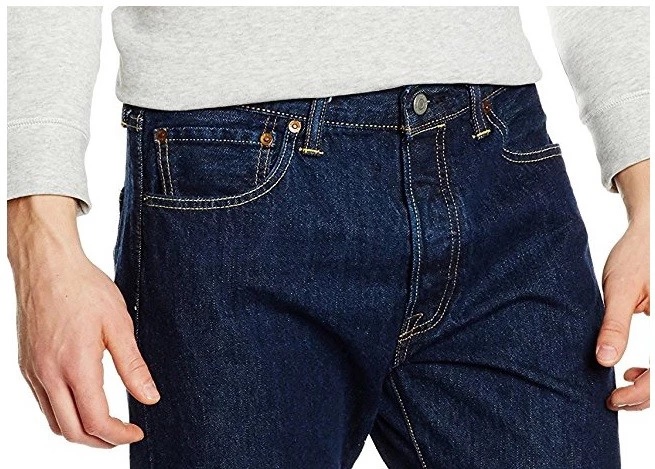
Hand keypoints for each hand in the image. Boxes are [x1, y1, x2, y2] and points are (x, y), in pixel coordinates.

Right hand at [8, 195, 159, 447]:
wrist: (48, 265)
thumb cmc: (85, 289)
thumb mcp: (119, 325)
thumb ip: (134, 366)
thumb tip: (151, 398)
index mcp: (75, 366)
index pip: (96, 421)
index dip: (119, 435)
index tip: (138, 432)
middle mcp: (49, 375)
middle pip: (72, 431)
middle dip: (100, 442)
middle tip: (124, 435)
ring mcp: (34, 371)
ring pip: (55, 421)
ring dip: (81, 431)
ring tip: (106, 424)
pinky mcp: (27, 364)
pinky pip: (44, 403)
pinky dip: (64, 414)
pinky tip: (82, 402)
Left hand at [596, 160, 649, 410]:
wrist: (650, 232)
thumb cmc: (637, 255)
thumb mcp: (621, 289)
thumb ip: (614, 325)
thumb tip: (604, 361)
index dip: (642, 394)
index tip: (613, 398)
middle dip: (645, 395)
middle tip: (613, 399)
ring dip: (650, 385)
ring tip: (621, 386)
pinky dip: (653, 372)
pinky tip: (630, 370)